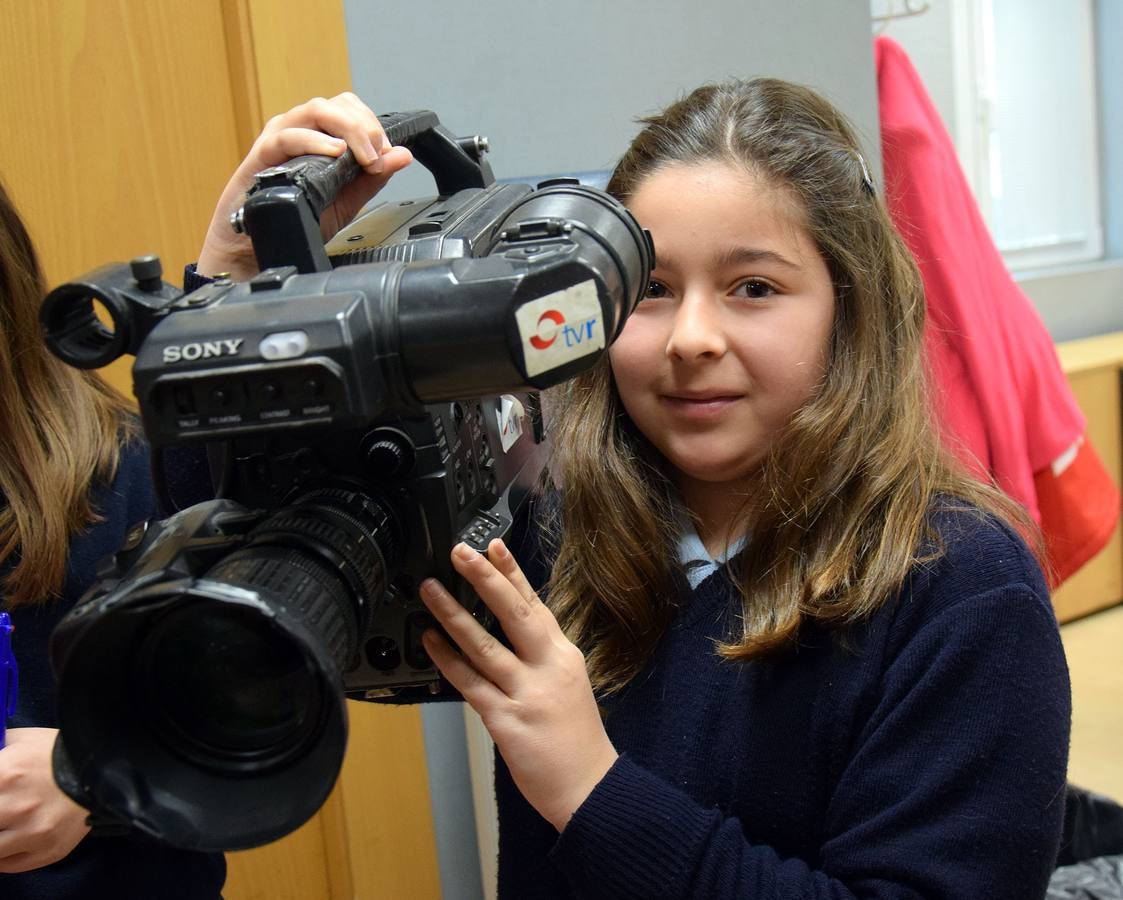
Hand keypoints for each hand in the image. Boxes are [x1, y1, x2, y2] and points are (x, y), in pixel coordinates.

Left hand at [0, 728, 89, 872]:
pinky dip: (1, 856)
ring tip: (3, 825)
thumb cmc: (58, 751)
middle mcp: (14, 808)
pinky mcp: (47, 851)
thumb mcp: (19, 740)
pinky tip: (7, 839)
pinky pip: (6, 866)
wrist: (107, 767)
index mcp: (4, 775)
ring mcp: (31, 834)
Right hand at [197, 92, 413, 280]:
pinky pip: (288, 137)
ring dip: (348, 129)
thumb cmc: (296, 219)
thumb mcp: (346, 201)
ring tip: (363, 157)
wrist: (256, 247)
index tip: (387, 155)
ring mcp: (280, 138)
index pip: (351, 109)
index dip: (373, 126)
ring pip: (316, 111)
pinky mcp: (262, 154)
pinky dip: (315, 141)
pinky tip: (335, 153)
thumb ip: (373, 178)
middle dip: (365, 127)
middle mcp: (300, 130)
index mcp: (319, 135)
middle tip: (377, 157)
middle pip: (337, 104)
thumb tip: (402, 155)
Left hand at [419, 540, 617, 831]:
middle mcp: (548, 668)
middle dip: (486, 578)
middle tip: (461, 552)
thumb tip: (503, 631)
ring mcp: (527, 693)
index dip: (513, 573)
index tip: (494, 544)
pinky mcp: (507, 720)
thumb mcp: (569, 685)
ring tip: (431, 589)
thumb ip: (539, 657)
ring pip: (485, 645)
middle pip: (514, 614)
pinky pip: (470, 684)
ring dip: (454, 614)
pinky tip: (430, 641)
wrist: (590, 788)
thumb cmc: (575, 739)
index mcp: (563, 656)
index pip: (535, 604)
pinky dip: (448, 660)